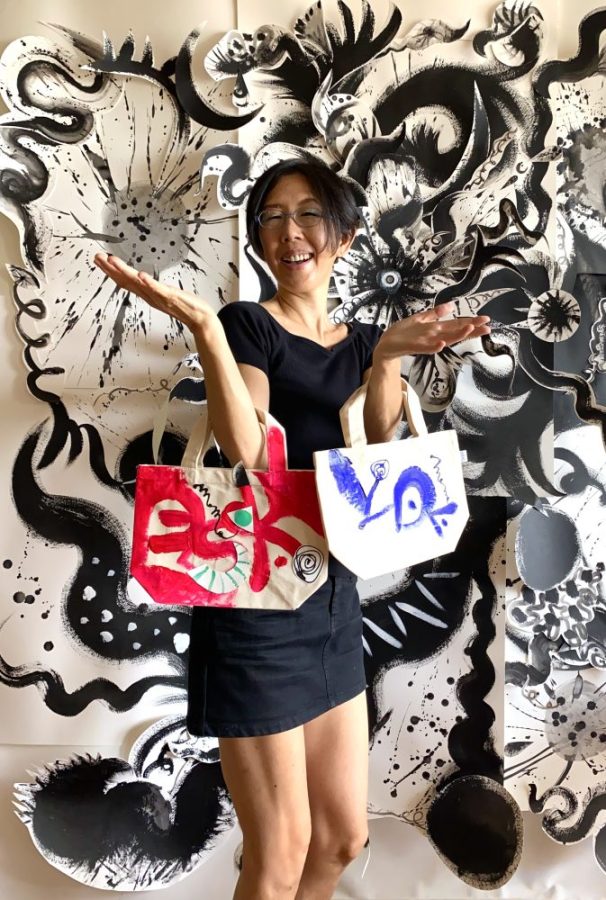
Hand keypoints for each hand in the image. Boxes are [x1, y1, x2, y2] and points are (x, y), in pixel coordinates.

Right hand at [93, 253, 217, 332]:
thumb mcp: (164, 294)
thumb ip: (152, 287)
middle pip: (126, 281)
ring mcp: (159, 297)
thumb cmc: (185, 306)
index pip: (125, 281)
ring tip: (112, 261)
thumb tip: (142, 278)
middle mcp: (150, 296)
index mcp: (147, 294)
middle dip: (111, 270)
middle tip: (98, 258)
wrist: (200, 319)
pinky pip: (157, 290)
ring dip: (124, 272)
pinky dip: (148, 283)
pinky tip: (141, 275)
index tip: (100, 260)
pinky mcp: (170, 297)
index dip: (111, 271)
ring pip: (138, 284)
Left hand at [374, 302, 490, 358]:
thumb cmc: (403, 333)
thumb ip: (436, 313)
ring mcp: (426, 341)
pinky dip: (434, 346)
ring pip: (445, 338)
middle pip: (456, 332)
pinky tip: (442, 344)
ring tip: (471, 329)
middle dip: (472, 329)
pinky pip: (426, 347)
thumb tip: (452, 305)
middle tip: (487, 327)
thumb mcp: (421, 319)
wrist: (386, 345)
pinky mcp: (415, 346)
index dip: (472, 321)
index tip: (486, 319)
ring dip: (458, 335)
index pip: (457, 324)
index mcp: (436, 328)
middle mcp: (434, 335)